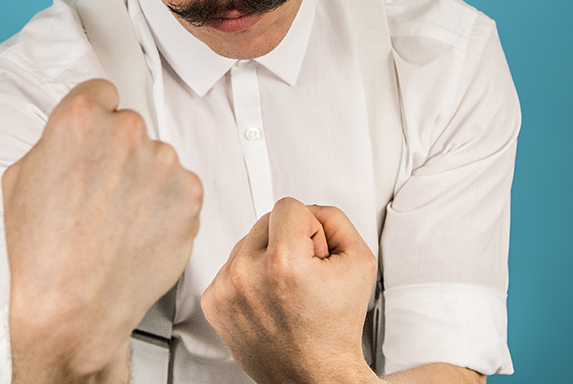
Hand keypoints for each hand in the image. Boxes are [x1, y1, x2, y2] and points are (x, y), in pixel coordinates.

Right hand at [1, 79, 202, 380]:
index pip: (101, 93)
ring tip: (118, 221)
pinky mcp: (190, 193)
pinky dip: (166, 206)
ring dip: (144, 180)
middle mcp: (127, 130)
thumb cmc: (40, 249)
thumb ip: (52, 140)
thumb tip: (71, 134)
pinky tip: (140, 232)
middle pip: (130, 126)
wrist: (74, 307)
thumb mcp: (19, 178)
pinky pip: (180, 187)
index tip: (91, 145)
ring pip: (156, 158)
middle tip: (101, 194)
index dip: (93, 121)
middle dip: (118, 152)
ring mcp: (163, 162)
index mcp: (80, 117)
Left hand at [202, 197, 378, 383]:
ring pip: (247, 242)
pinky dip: (250, 277)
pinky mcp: (213, 302)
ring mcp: (226, 289)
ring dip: (267, 257)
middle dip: (289, 240)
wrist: (314, 375)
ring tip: (287, 291)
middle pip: (265, 220)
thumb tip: (310, 210)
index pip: (288, 206)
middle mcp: (247, 275)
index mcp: (282, 263)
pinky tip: (268, 299)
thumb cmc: (336, 328)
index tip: (315, 256)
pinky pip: (232, 265)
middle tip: (305, 275)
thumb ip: (335, 219)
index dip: (311, 228)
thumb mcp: (359, 262)